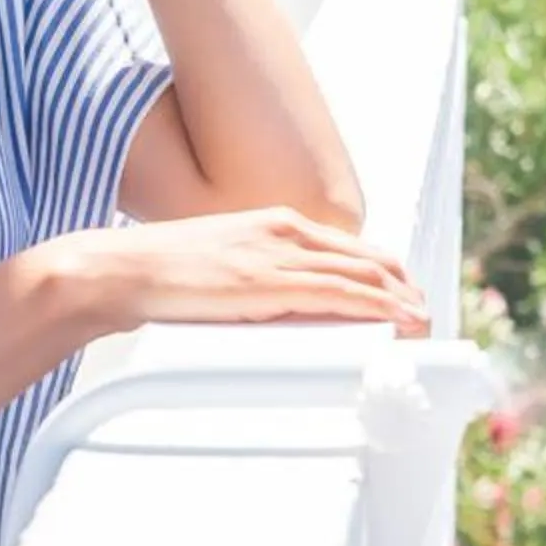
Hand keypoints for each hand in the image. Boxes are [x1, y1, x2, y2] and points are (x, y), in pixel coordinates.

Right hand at [48, 207, 429, 336]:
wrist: (120, 270)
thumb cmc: (160, 275)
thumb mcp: (221, 264)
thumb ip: (257, 276)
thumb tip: (278, 306)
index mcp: (275, 222)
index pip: (348, 245)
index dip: (386, 270)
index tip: (406, 293)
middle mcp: (285, 230)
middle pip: (368, 256)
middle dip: (404, 286)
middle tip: (425, 314)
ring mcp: (279, 254)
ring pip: (363, 274)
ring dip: (401, 300)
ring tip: (425, 323)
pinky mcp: (270, 282)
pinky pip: (340, 293)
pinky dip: (379, 306)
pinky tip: (400, 319)